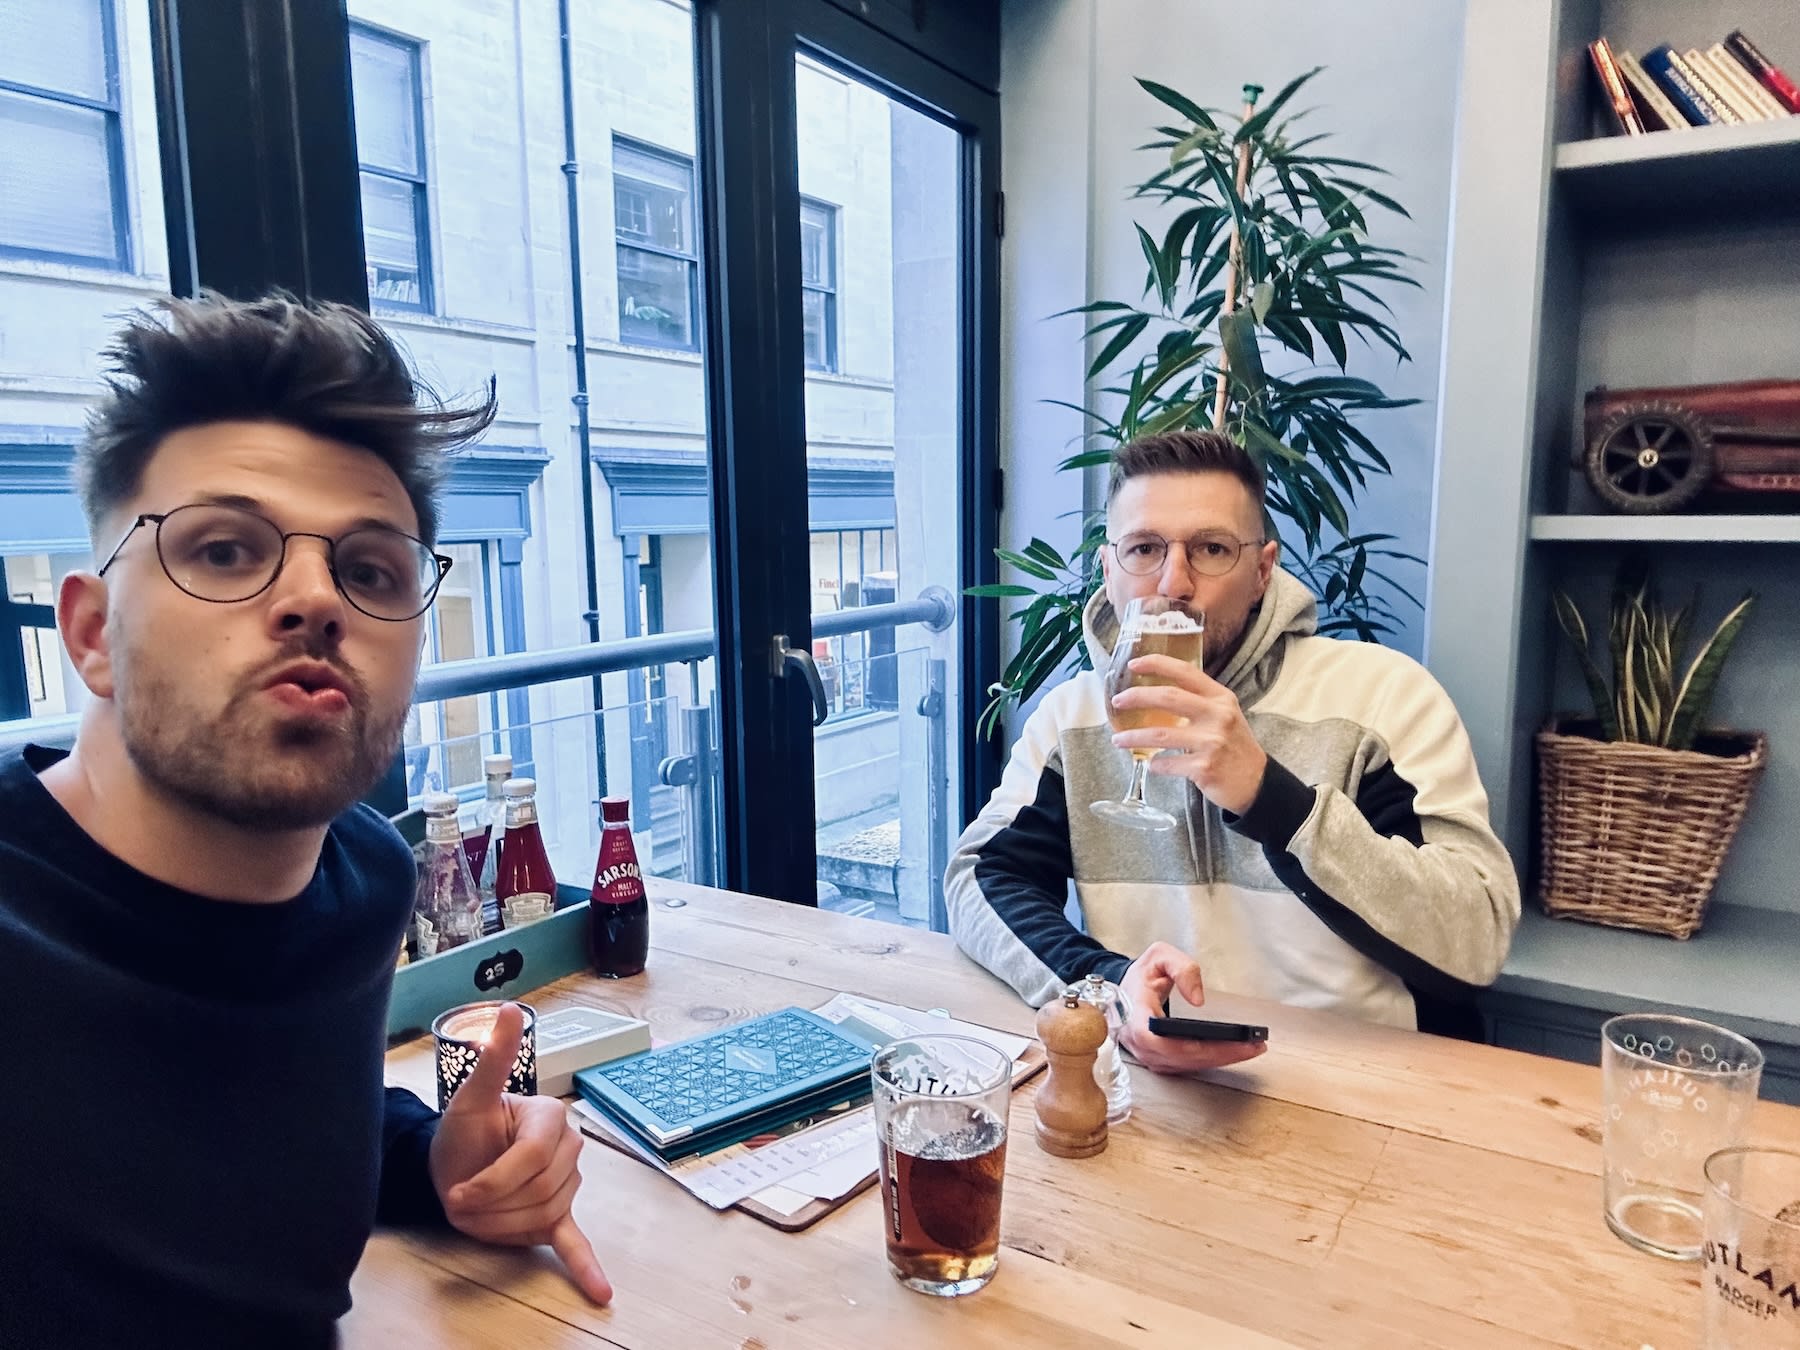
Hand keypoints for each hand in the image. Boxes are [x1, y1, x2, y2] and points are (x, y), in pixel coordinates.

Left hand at [429, 1003, 612, 1304]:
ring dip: (503, 1225)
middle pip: (538, 1191)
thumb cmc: (461, 1132)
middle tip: (462, 1201)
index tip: (459, 1192)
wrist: (452, 1162)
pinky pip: (576, 1241)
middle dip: (493, 1204)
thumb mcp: (470, 1097)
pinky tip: (601, 1291)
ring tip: (478, 1214)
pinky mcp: (558, 1213)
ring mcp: (568, 1182)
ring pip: (543, 1216)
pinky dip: (587, 1267)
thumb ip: (493, 1059)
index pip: (533, 1161)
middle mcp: (569, 1147)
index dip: (494, 1181)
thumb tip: (510, 1010)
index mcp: (550, 1117)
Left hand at [1110, 654, 1267, 814]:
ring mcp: (1211, 742)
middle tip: (1117, 701)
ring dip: (1134, 737)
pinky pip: (1167, 763)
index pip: (1186, 672)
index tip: (1133, 664)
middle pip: (1168, 697)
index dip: (1157, 664)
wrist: (1257, 783)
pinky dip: (1155, 765)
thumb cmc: (1233, 746)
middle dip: (1136, 697)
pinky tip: (1151, 764)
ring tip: (1118, 740)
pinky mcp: (1204, 768)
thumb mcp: (1225, 715)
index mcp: (1220, 698)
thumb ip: (1198, 702)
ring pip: (1160, 734)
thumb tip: (1156, 694)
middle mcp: (1218, 716)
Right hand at [1117, 942, 1266, 1074]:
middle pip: (1179, 1057)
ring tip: (1249, 1048)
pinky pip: (1185, 1066)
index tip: (1218, 1041)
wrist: (1127, 991)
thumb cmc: (1142, 976)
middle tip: (1250, 1045)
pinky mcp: (1158, 1060)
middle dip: (1218, 1053)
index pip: (1154, 1039)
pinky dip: (1210, 1061)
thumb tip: (1198, 999)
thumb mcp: (1159, 957)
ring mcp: (1147, 1054)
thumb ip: (1182, 969)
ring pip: (1185, 1065)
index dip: (1185, 1045)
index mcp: (1134, 1014)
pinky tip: (1231, 1053)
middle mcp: (1138, 1040)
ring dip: (1218, 1060)